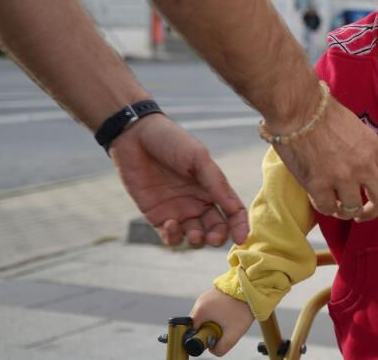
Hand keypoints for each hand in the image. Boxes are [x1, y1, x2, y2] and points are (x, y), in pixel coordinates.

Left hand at [109, 114, 248, 246]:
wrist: (135, 136)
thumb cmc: (171, 141)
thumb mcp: (198, 157)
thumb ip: (216, 183)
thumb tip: (235, 209)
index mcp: (213, 187)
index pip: (233, 211)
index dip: (239, 226)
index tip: (241, 238)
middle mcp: (198, 202)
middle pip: (216, 229)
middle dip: (218, 237)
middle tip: (214, 239)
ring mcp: (178, 211)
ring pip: (195, 237)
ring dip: (197, 241)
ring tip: (193, 234)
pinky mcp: (157, 216)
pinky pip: (170, 237)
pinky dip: (174, 237)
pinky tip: (171, 224)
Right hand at [189, 288, 254, 356]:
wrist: (253, 289)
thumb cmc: (242, 309)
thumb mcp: (233, 334)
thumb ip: (221, 347)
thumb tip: (213, 350)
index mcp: (200, 310)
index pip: (192, 330)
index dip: (201, 337)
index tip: (213, 336)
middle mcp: (200, 301)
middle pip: (198, 323)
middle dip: (208, 329)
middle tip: (222, 328)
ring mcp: (207, 296)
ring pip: (205, 315)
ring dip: (213, 321)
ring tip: (228, 319)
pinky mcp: (214, 293)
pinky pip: (211, 308)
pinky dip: (217, 313)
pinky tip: (229, 313)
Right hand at [273, 95, 377, 220]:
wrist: (299, 109)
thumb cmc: (323, 112)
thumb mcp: (357, 127)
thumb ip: (365, 149)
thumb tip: (367, 165)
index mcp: (374, 148)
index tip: (377, 197)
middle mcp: (363, 165)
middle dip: (374, 211)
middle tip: (363, 214)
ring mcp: (342, 176)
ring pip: (353, 208)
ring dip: (346, 211)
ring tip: (337, 207)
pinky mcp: (319, 184)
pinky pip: (327, 208)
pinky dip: (325, 207)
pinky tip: (321, 200)